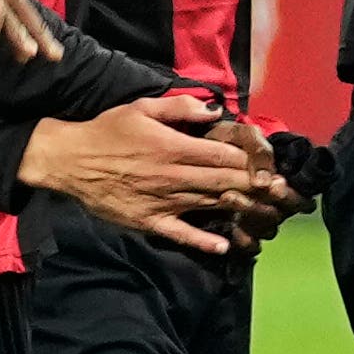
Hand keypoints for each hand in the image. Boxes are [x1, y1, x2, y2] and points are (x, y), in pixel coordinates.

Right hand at [25, 92, 278, 255]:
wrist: (69, 160)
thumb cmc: (108, 131)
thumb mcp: (142, 107)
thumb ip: (180, 107)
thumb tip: (213, 111)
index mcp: (174, 147)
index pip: (223, 156)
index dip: (251, 160)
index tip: (272, 163)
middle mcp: (172, 176)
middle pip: (223, 182)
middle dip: (256, 185)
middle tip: (284, 191)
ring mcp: (162, 201)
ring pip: (209, 205)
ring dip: (239, 209)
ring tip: (269, 214)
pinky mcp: (148, 220)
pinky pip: (180, 233)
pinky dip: (202, 241)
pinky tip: (224, 246)